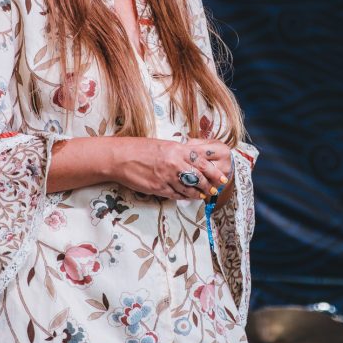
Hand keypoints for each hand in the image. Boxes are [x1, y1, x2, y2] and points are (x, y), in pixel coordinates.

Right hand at [107, 137, 230, 199]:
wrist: (121, 157)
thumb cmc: (141, 149)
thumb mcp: (164, 145)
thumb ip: (180, 152)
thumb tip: (194, 157)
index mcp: (177, 150)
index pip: (203, 162)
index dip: (215, 171)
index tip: (222, 177)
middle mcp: (175, 163)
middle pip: (199, 177)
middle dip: (210, 184)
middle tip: (215, 189)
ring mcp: (167, 177)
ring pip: (189, 188)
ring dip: (199, 193)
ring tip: (204, 195)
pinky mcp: (159, 188)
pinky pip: (176, 195)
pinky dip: (185, 197)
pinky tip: (189, 197)